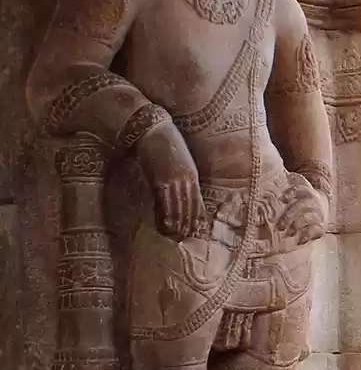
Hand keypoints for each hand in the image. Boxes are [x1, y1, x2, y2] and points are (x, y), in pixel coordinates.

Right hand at [137, 121, 203, 240]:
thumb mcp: (180, 162)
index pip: (197, 201)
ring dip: (176, 224)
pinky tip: (164, 225)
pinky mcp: (160, 180)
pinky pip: (164, 202)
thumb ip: (183, 177)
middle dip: (187, 224)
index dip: (196, 217)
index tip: (196, 230)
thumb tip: (179, 193)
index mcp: (192, 175)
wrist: (154, 131)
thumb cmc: (166, 144)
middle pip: (188, 207)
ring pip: (178, 207)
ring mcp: (174, 180)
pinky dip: (164, 215)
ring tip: (175, 236)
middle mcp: (186, 179)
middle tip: (184, 238)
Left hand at [279, 176, 328, 244]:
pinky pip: (315, 231)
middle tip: (279, 225)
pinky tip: (300, 240)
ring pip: (308, 218)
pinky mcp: (321, 227)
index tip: (282, 199)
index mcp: (307, 192)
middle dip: (290, 216)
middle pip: (302, 206)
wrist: (322, 206)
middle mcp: (313, 203)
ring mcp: (318, 215)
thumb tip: (276, 178)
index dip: (291, 193)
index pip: (300, 189)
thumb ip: (288, 185)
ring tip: (288, 233)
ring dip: (297, 225)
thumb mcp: (298, 190)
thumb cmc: (302, 199)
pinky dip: (307, 235)